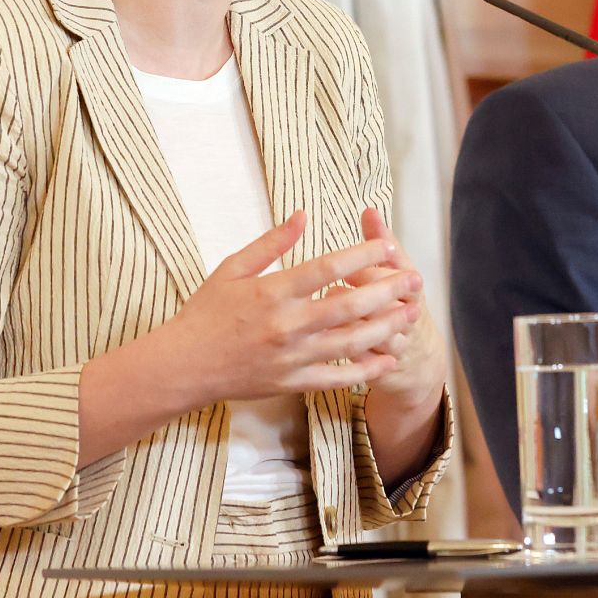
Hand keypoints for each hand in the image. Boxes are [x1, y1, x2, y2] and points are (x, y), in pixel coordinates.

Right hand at [164, 210, 419, 405]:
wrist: (182, 366)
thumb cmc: (205, 313)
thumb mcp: (232, 268)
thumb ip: (271, 243)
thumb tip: (302, 215)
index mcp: (272, 292)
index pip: (327, 268)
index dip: (363, 255)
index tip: (388, 245)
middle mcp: (286, 325)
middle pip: (349, 305)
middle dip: (387, 291)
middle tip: (415, 280)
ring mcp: (291, 357)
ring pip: (350, 342)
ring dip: (386, 327)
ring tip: (411, 313)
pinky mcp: (291, 383)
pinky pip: (336, 378)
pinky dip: (365, 369)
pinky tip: (387, 359)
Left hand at [347, 208, 445, 406]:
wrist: (421, 363)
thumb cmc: (401, 305)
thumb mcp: (399, 274)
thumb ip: (382, 243)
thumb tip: (369, 209)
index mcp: (413, 287)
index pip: (400, 271)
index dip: (375, 264)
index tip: (352, 260)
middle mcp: (409, 315)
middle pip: (389, 299)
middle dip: (363, 290)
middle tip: (336, 283)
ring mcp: (398, 343)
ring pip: (376, 332)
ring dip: (352, 320)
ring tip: (328, 309)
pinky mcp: (383, 369)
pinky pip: (364, 360)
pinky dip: (347, 349)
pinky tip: (325, 339)